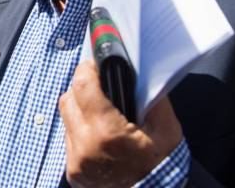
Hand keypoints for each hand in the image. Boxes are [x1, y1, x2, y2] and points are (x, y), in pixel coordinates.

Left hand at [59, 61, 182, 187]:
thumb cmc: (163, 164)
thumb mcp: (168, 129)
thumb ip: (152, 98)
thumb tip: (136, 71)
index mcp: (107, 133)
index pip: (83, 86)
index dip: (87, 69)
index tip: (95, 63)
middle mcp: (85, 146)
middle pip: (69, 98)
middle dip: (82, 87)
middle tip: (99, 83)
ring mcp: (76, 161)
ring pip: (66, 117)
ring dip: (79, 108)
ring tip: (99, 109)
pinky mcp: (72, 172)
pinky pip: (69, 138)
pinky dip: (80, 130)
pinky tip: (97, 132)